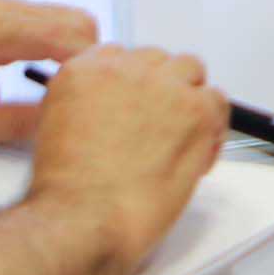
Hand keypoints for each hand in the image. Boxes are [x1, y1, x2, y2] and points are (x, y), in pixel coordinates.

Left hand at [0, 0, 99, 149]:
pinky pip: (49, 21)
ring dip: (77, 54)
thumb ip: (17, 123)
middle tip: (89, 103)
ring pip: (67, 19)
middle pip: (75, 21)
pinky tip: (53, 81)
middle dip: (91, 62)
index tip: (102, 100)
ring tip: (71, 96)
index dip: (90, 69)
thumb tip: (67, 122)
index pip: (62, 36)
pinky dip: (62, 48)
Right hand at [23, 45, 230, 258]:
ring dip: (189, 98)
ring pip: (190, 70)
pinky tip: (199, 151)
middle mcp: (123, 70)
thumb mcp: (56, 131)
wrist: (86, 218)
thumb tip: (115, 112)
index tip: (137, 104)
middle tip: (161, 125)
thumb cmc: (69, 191)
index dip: (132, 84)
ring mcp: (162, 87)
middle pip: (157, 60)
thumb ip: (87, 107)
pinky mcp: (195, 111)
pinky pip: (217, 101)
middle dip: (161, 89)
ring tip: (183, 135)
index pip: (119, 56)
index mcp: (84, 71)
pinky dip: (213, 125)